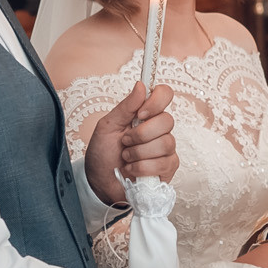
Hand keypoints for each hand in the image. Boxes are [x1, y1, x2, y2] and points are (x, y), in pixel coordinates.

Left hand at [84, 82, 177, 208]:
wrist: (99, 182)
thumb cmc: (103, 153)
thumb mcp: (108, 126)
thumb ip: (125, 106)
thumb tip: (141, 85)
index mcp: (145, 114)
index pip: (165, 94)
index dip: (156, 101)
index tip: (140, 113)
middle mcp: (159, 129)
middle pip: (167, 121)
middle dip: (140, 134)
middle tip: (125, 142)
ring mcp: (166, 149)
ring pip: (165, 143)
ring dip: (138, 153)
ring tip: (126, 158)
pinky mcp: (168, 168)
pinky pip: (163, 163)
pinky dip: (142, 167)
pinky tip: (132, 170)